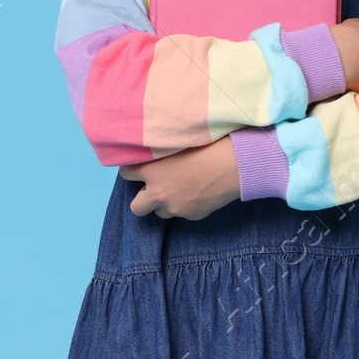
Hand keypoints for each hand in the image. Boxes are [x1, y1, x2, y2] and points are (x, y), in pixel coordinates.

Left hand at [119, 136, 241, 219]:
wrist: (233, 164)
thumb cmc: (206, 145)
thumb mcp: (175, 142)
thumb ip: (158, 151)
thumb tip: (150, 151)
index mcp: (150, 171)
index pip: (125, 174)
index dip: (132, 171)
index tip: (140, 167)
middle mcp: (159, 193)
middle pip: (136, 207)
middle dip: (143, 199)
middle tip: (154, 188)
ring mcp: (175, 208)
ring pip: (161, 212)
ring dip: (166, 203)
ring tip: (181, 188)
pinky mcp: (192, 215)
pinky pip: (183, 213)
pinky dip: (187, 205)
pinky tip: (199, 191)